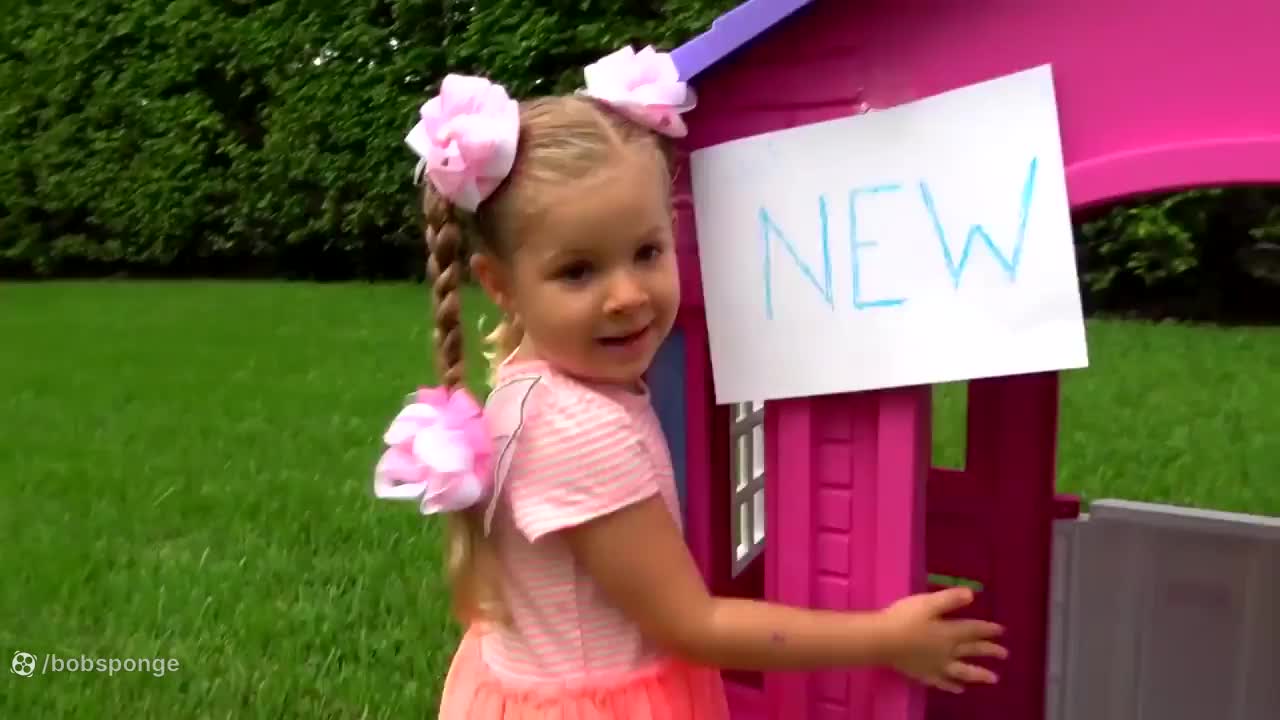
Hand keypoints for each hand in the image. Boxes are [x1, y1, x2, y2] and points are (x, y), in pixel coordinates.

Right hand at [879, 587, 1007, 693]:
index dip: (988, 630)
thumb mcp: (928, 603)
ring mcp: (936, 664)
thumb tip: (972, 594)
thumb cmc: (904, 618)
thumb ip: (950, 599)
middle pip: (971, 650)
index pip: (973, 630)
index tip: (1001, 631)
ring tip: (993, 679)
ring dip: (978, 674)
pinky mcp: (923, 673)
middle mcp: (947, 650)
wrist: (882, 641)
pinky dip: (952, 686)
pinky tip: (959, 689)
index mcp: (949, 631)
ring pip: (962, 671)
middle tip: (1004, 654)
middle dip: (989, 651)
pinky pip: (942, 682)